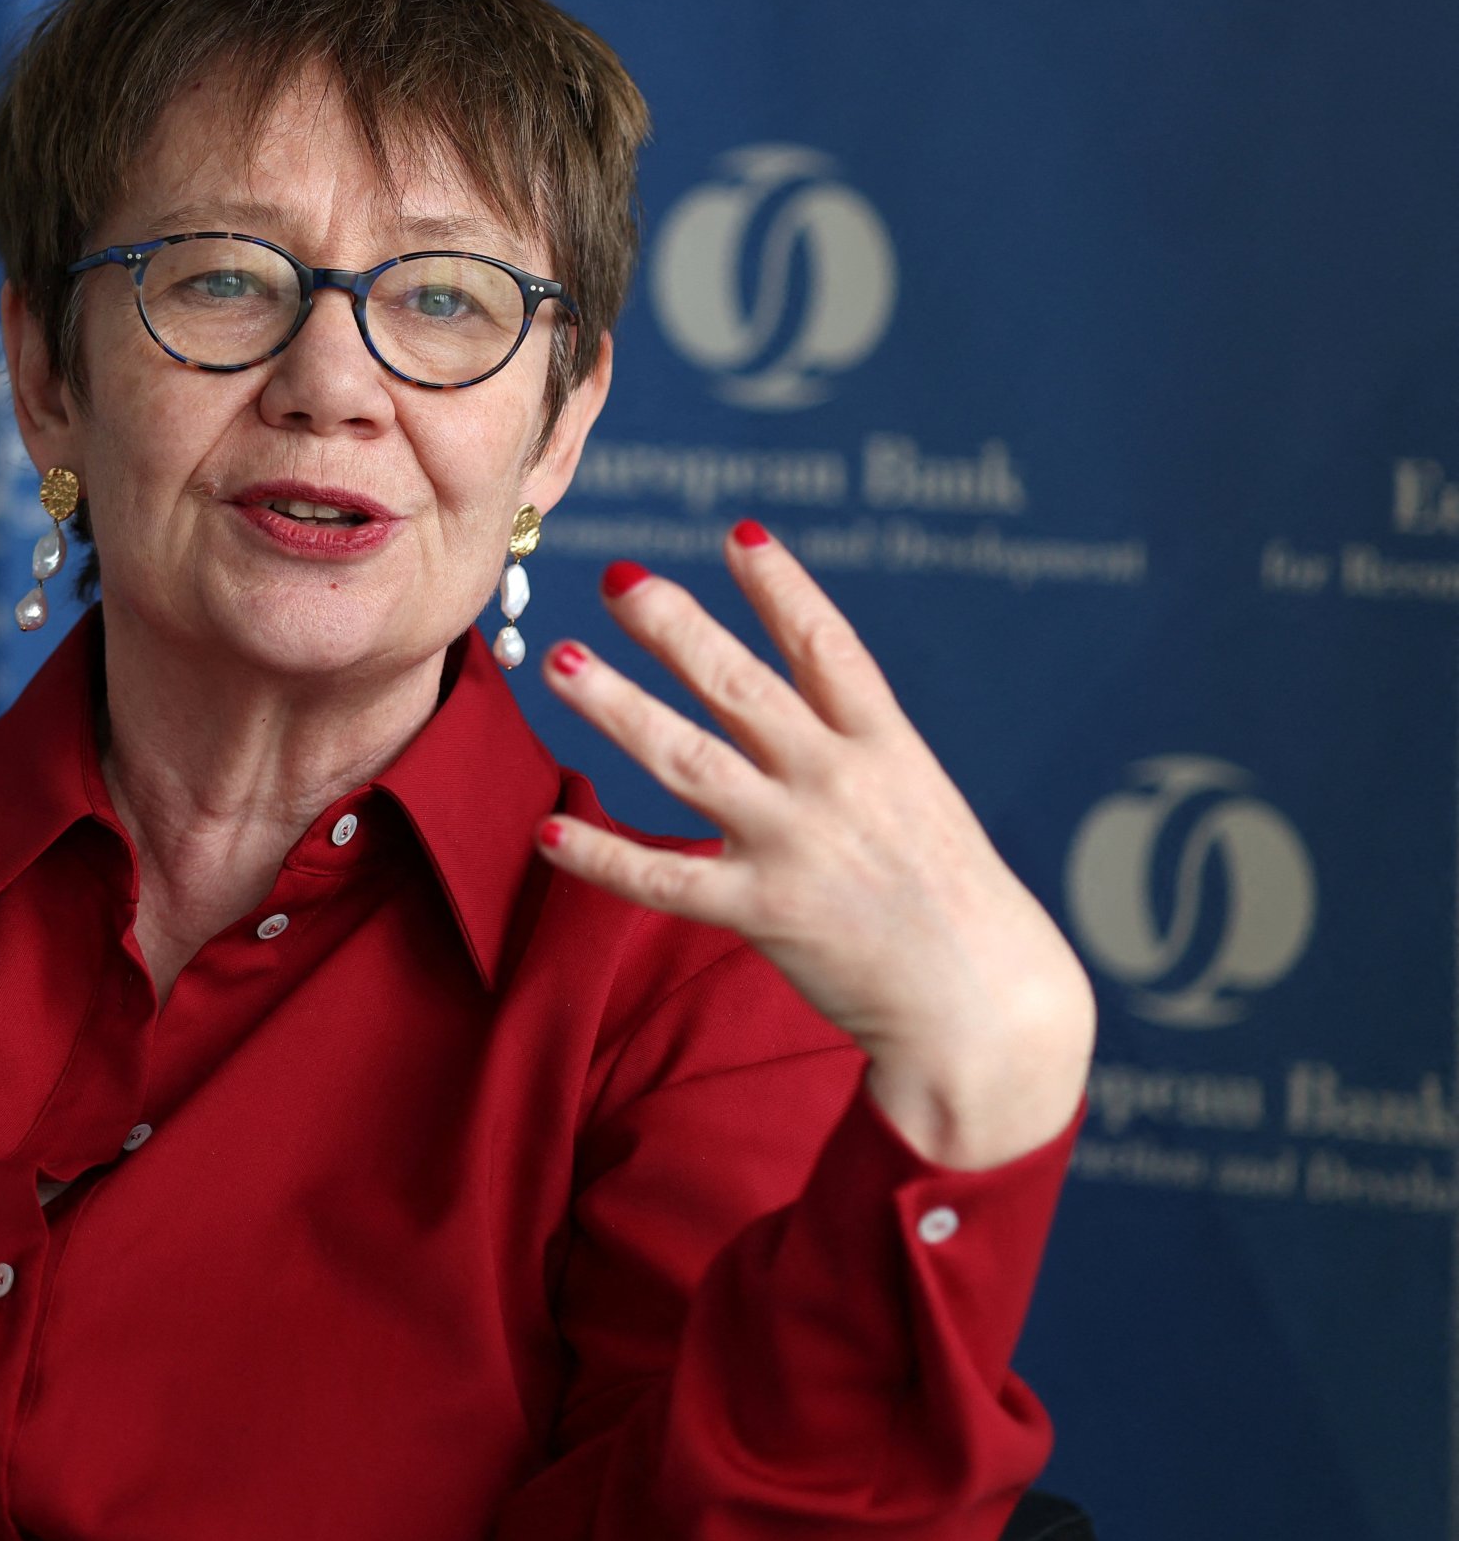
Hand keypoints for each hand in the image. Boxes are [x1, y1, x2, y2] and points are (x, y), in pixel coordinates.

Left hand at [533, 522, 1092, 1170]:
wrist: (990, 1007)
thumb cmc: (952, 901)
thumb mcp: (918, 799)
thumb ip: (852, 746)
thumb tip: (797, 683)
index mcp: (885, 747)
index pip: (825, 645)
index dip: (780, 586)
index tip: (738, 533)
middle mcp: (837, 782)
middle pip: (739, 684)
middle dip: (674, 625)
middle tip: (618, 579)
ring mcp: (798, 844)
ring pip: (687, 758)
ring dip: (618, 707)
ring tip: (561, 661)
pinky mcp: (766, 912)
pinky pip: (664, 880)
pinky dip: (603, 857)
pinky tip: (550, 833)